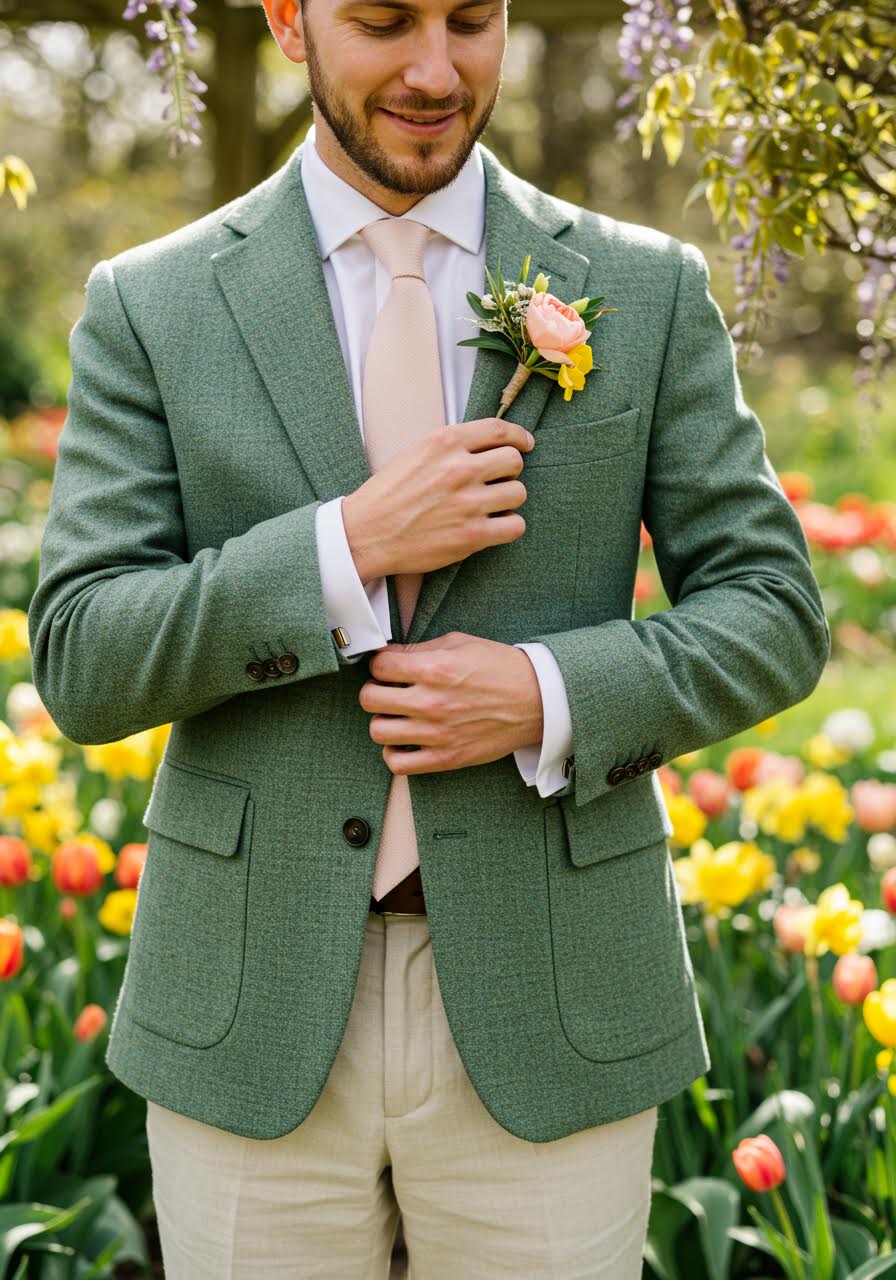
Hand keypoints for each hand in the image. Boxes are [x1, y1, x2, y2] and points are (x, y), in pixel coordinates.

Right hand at [341, 417, 534, 583]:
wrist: (365, 533)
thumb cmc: (388, 495)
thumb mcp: (415, 452)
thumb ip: (450, 446)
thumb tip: (487, 443)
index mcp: (444, 442)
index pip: (499, 429)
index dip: (518, 436)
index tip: (525, 443)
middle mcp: (459, 469)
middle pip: (514, 461)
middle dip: (510, 471)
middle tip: (498, 481)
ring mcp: (467, 503)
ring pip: (519, 493)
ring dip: (509, 500)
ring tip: (492, 506)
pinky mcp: (471, 536)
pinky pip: (515, 526)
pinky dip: (509, 526)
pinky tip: (494, 526)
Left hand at [358, 631, 543, 775]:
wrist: (538, 699)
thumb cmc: (500, 668)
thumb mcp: (460, 644)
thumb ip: (421, 649)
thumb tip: (388, 655)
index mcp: (434, 669)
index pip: (378, 666)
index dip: (380, 665)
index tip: (388, 668)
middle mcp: (431, 702)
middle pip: (369, 699)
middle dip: (375, 690)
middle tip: (389, 690)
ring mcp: (437, 734)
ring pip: (378, 731)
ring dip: (384, 720)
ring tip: (398, 715)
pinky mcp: (446, 758)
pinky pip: (398, 764)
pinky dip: (394, 753)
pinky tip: (405, 740)